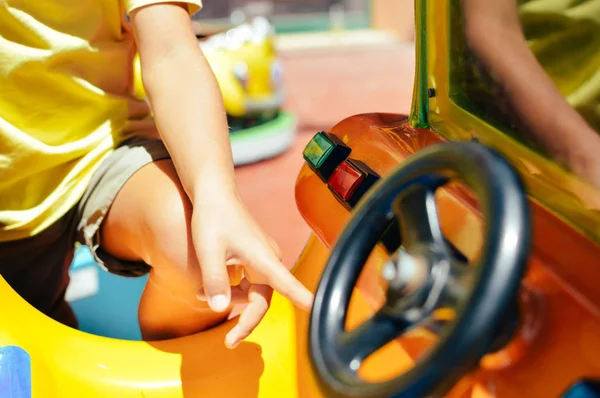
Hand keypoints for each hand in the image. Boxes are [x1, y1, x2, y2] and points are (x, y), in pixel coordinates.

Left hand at [191, 195, 313, 348]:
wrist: (214, 193)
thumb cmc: (212, 218)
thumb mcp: (208, 250)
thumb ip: (214, 280)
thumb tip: (219, 309)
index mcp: (263, 258)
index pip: (287, 283)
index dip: (302, 298)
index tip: (318, 308)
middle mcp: (268, 260)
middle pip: (263, 300)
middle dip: (246, 320)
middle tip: (229, 342)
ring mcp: (262, 259)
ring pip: (253, 292)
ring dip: (230, 300)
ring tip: (200, 294)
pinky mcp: (253, 258)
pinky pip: (246, 282)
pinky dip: (228, 288)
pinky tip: (204, 287)